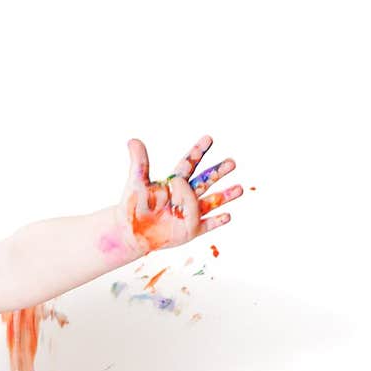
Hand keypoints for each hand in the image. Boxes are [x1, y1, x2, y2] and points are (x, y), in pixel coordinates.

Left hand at [118, 134, 242, 252]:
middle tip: (232, 162)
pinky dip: (217, 221)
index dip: (198, 152)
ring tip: (240, 189)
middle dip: (218, 172)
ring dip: (225, 195)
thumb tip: (132, 140)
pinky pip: (207, 225)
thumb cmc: (132, 206)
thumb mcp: (137, 182)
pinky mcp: (190, 230)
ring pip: (212, 202)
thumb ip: (139, 162)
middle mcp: (185, 196)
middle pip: (205, 181)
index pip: (188, 164)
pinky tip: (228, 216)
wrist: (130, 232)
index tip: (208, 138)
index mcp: (174, 183)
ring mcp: (189, 213)